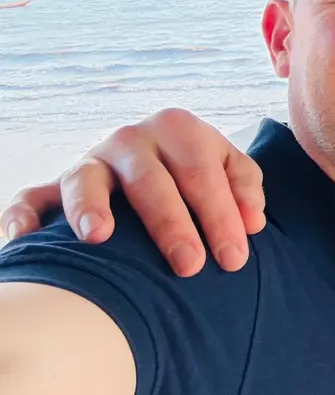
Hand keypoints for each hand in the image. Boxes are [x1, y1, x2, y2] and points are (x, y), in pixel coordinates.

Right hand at [1, 110, 265, 276]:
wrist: (159, 157)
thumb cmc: (200, 174)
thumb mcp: (230, 169)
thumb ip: (245, 190)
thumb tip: (252, 224)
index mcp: (178, 128)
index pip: (202, 172)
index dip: (221, 216)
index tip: (234, 259)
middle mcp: (131, 139)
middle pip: (151, 181)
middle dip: (171, 225)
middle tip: (190, 266)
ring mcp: (90, 161)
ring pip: (85, 179)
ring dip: (89, 206)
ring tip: (98, 237)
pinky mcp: (55, 187)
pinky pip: (31, 198)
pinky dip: (21, 216)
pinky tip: (22, 241)